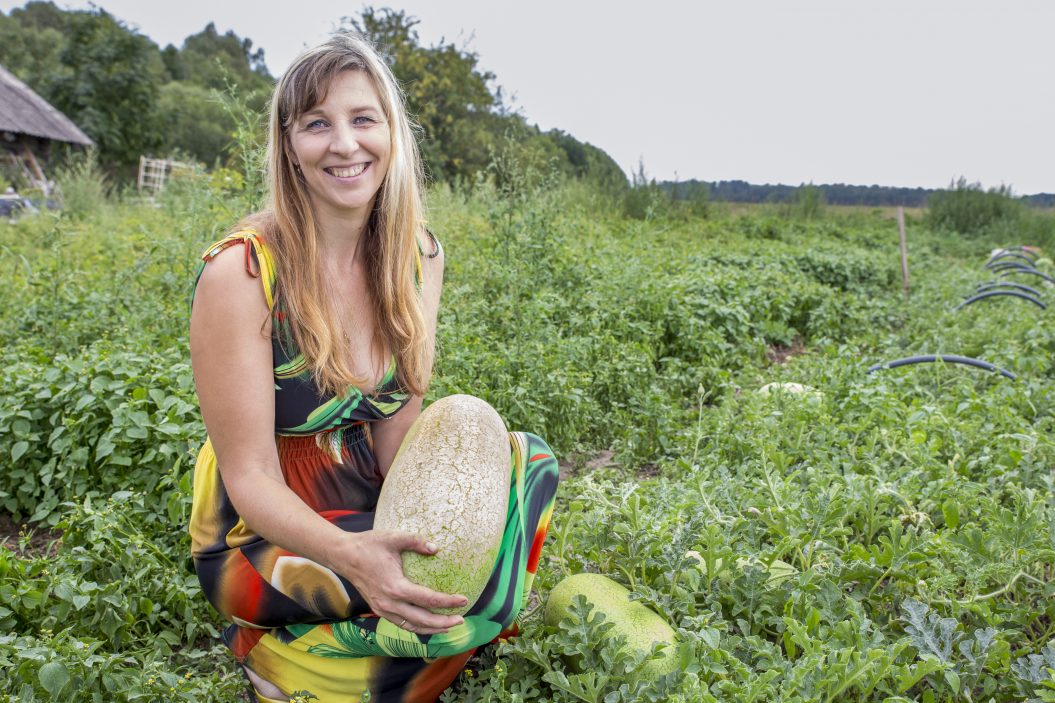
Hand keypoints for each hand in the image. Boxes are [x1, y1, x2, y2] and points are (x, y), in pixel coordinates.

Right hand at [333, 529, 468, 634]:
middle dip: (444, 623)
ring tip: (448, 627)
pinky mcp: (379, 609)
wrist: (343, 556)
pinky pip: (401, 624)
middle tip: (461, 620)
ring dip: (431, 629)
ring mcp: (383, 609)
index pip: (428, 599)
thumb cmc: (369, 545)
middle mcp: (389, 603)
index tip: (464, 599)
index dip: (448, 601)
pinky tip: (427, 624)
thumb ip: (416, 541)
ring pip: (411, 626)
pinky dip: (416, 627)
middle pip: (422, 620)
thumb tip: (436, 548)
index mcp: (395, 587)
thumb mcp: (393, 537)